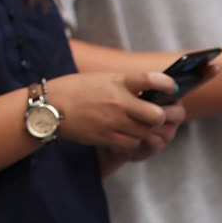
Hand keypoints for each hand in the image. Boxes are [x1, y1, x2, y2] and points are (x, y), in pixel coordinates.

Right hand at [45, 71, 170, 148]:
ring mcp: (113, 122)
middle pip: (157, 115)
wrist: (50, 107)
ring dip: (148, 129)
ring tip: (142, 124)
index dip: (167, 84)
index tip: (171, 87)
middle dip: (161, 116)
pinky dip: (134, 140)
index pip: (152, 80)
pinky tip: (127, 133)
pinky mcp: (107, 137)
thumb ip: (125, 85)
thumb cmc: (76, 89)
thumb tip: (149, 92)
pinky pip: (132, 143)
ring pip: (147, 132)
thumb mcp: (102, 79)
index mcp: (118, 82)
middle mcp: (119, 102)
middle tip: (158, 114)